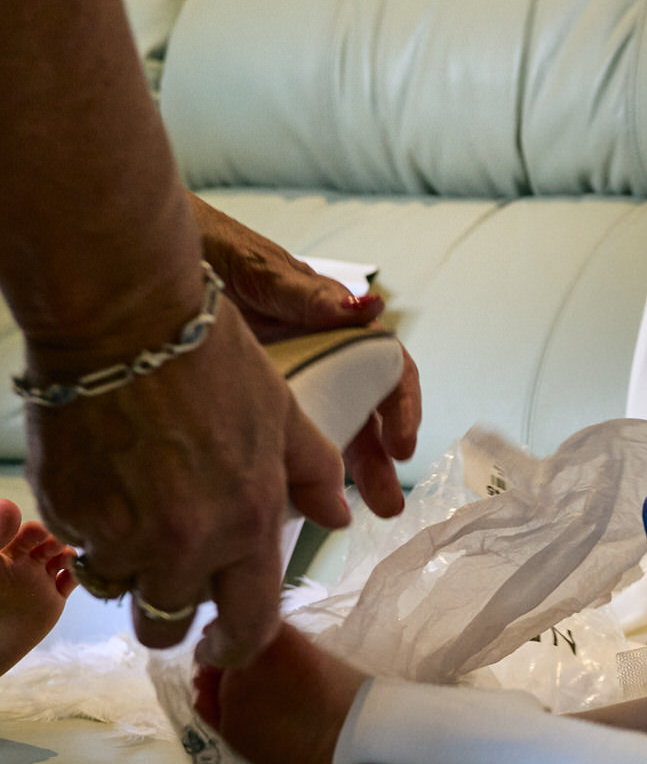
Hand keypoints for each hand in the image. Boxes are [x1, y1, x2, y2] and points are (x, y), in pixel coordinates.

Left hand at [0, 498, 73, 676]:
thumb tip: (10, 503)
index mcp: (6, 553)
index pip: (28, 530)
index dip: (39, 530)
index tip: (42, 535)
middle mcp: (25, 562)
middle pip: (50, 541)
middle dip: (58, 541)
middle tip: (58, 550)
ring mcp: (40, 578)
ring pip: (65, 557)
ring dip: (71, 556)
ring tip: (67, 563)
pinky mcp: (54, 596)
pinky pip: (74, 579)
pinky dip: (79, 576)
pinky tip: (72, 580)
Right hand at [26, 299, 350, 667]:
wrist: (125, 325)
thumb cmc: (214, 363)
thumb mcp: (285, 417)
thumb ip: (314, 477)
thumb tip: (342, 519)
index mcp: (248, 527)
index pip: (249, 624)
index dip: (236, 646)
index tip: (225, 646)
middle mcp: (185, 546)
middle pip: (169, 622)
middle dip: (173, 609)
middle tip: (173, 571)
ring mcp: (120, 534)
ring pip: (121, 588)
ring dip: (131, 566)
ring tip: (142, 507)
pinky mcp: (70, 514)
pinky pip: (83, 544)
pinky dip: (95, 526)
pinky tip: (111, 475)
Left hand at [192, 196, 420, 517]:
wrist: (127, 249)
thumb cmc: (197, 246)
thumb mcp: (252, 269)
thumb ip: (306, 292)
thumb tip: (370, 307)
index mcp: (327, 322)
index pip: (387, 368)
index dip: (401, 409)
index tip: (401, 446)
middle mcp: (311, 352)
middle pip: (360, 412)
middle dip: (377, 461)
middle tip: (385, 507)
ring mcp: (277, 376)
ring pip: (319, 430)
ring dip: (335, 475)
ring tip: (342, 517)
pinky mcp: (238, 398)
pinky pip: (271, 440)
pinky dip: (281, 470)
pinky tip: (278, 500)